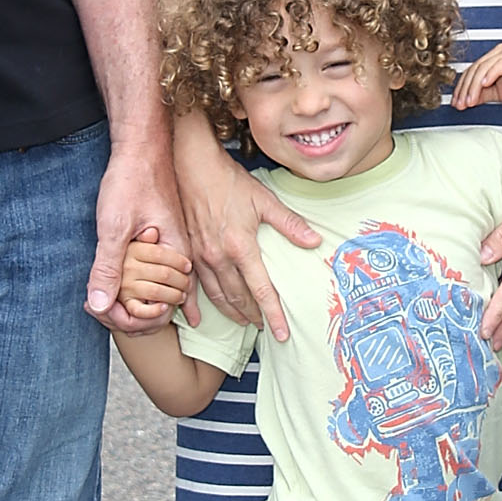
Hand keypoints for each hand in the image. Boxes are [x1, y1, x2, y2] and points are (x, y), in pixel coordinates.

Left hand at [87, 131, 188, 335]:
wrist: (141, 148)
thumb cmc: (132, 181)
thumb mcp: (113, 227)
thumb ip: (108, 268)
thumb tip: (99, 306)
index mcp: (176, 256)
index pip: (163, 309)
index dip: (134, 319)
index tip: (107, 312)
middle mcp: (180, 257)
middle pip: (163, 308)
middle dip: (132, 317)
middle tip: (100, 312)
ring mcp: (172, 251)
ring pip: (158, 294)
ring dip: (133, 305)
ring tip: (104, 305)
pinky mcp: (161, 243)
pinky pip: (156, 278)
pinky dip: (139, 291)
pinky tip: (128, 299)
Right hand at [175, 116, 319, 343]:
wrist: (193, 167)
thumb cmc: (229, 181)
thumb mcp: (265, 200)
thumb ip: (290, 225)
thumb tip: (314, 242)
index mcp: (241, 247)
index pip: (261, 290)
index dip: (273, 314)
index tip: (282, 333)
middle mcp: (218, 257)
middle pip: (239, 298)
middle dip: (254, 316)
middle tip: (265, 328)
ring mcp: (199, 257)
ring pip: (217, 296)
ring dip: (232, 313)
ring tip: (245, 322)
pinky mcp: (187, 253)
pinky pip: (191, 287)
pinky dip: (195, 306)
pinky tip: (198, 319)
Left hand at [451, 43, 501, 117]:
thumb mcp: (497, 93)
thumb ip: (481, 93)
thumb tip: (463, 100)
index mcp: (493, 58)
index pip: (471, 71)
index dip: (461, 88)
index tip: (456, 104)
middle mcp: (500, 51)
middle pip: (475, 69)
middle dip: (466, 89)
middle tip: (461, 105)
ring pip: (485, 67)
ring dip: (475, 85)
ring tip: (470, 101)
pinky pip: (500, 64)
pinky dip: (490, 75)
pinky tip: (484, 86)